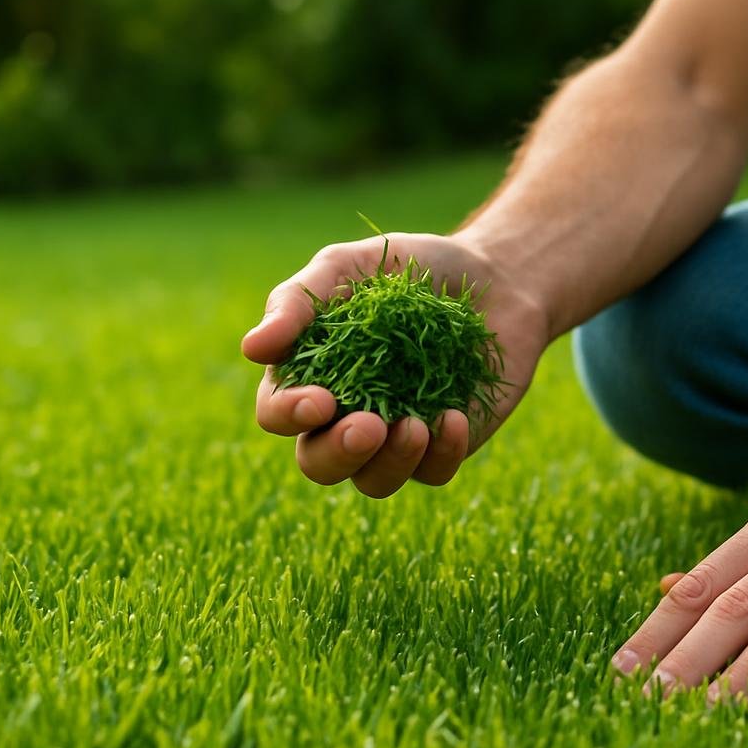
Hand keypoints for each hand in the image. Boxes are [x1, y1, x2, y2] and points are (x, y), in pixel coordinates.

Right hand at [241, 231, 549, 497]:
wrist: (496, 274)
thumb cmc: (412, 267)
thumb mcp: (349, 266)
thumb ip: (298, 302)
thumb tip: (251, 349)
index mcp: (311, 376)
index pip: (278, 413)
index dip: (288, 414)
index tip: (320, 399)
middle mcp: (346, 415)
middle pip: (318, 463)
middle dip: (337, 453)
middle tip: (368, 427)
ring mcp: (396, 436)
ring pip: (374, 482)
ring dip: (390, 462)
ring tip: (417, 425)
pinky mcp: (445, 445)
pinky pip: (433, 472)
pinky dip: (442, 453)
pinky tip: (454, 418)